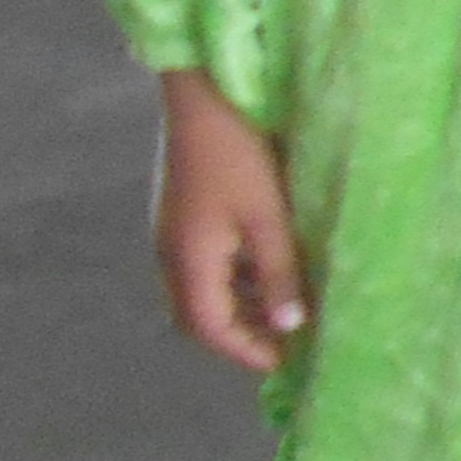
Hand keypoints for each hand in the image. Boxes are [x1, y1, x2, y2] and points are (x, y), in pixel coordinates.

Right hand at [155, 70, 304, 371]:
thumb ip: (278, 274)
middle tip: (288, 344)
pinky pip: (207, 266)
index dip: (246, 351)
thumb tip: (289, 326)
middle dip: (241, 336)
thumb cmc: (238, 155)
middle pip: (200, 316)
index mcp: (187, 262)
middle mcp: (172, 255)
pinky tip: (272, 273)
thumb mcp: (268, 218)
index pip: (210, 328)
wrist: (205, 97)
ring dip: (241, 308)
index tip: (286, 363)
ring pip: (204, 291)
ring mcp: (176, 235)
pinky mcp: (186, 217)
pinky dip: (236, 281)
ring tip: (288, 312)